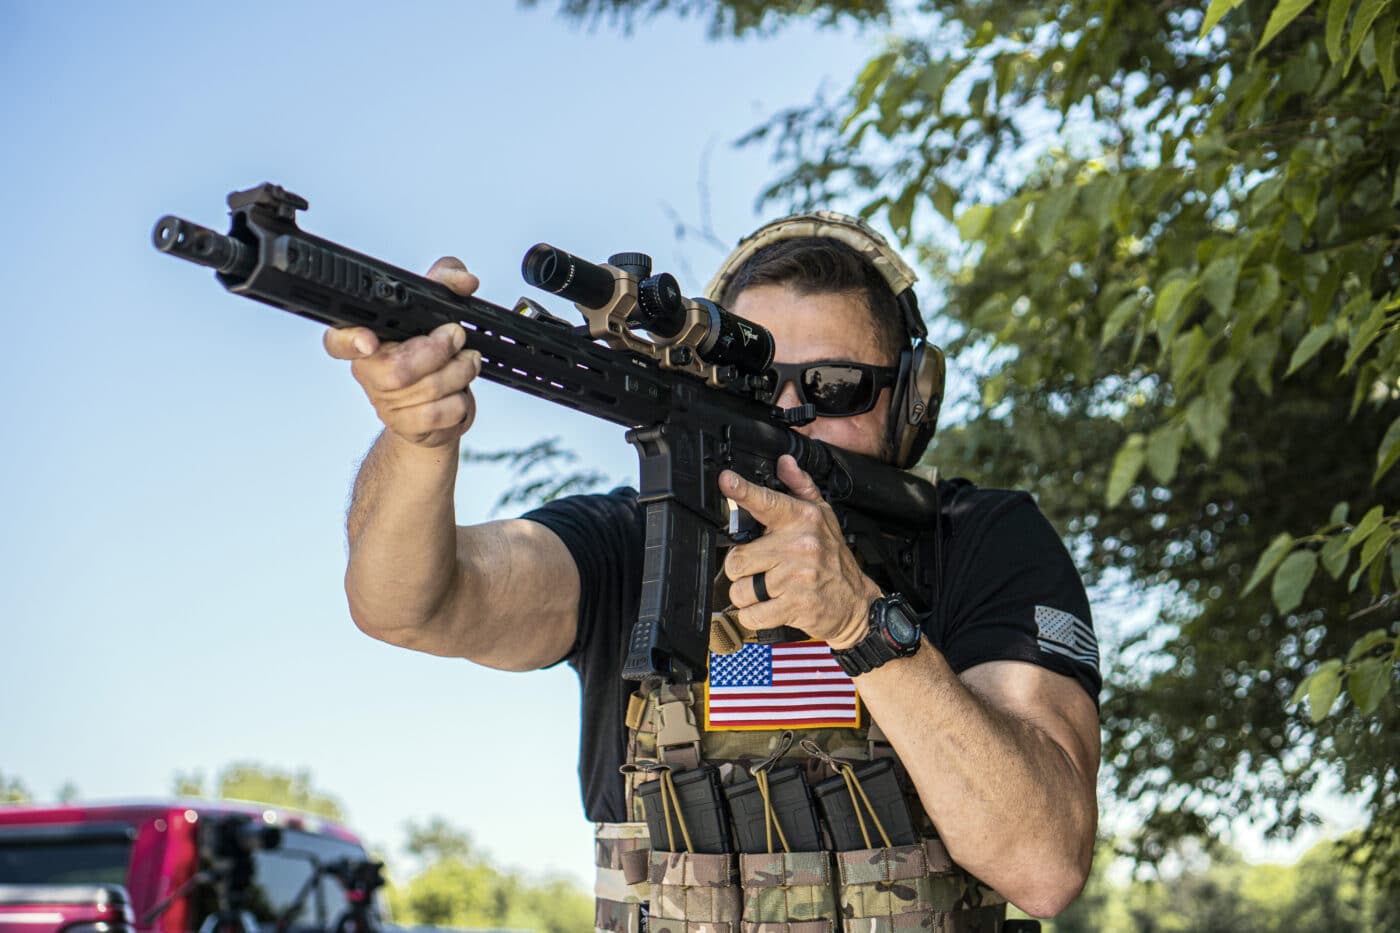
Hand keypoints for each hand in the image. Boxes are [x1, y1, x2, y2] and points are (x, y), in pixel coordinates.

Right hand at [323, 257, 482, 448]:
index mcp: (366, 338)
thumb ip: (447, 281)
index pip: (338, 341)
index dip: (349, 341)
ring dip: (458, 373)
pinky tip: (458, 393)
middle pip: (397, 369)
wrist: (440, 406)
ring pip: (425, 390)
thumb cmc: (432, 353)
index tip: (369, 341)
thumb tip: (465, 281)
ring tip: (466, 363)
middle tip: (456, 338)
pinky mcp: (406, 426)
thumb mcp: (438, 308)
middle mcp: (370, 371)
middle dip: (438, 350)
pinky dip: (459, 401)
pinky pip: (436, 414)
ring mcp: (386, 402)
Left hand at [719, 455, 881, 649]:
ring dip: (747, 596)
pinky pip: (752, 614)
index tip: (726, 481)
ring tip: (768, 591)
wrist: (857, 603)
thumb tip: (785, 462)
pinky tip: (771, 607)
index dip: (742, 491)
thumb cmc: (834, 559)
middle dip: (742, 570)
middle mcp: (799, 545)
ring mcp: (797, 576)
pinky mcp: (795, 605)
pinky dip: (754, 616)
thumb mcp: (824, 517)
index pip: (767, 502)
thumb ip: (800, 488)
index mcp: (802, 519)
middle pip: (737, 558)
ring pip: (740, 589)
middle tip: (761, 570)